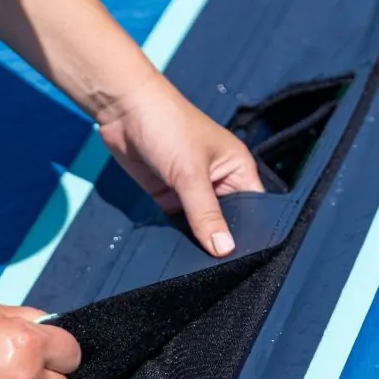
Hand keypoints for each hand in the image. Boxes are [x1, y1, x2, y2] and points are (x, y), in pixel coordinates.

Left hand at [98, 74, 263, 256]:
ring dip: (198, 239)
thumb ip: (206, 213)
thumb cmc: (167, 125)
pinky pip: (179, 223)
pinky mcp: (170, 195)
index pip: (255, 209)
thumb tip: (224, 249)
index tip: (245, 260)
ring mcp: (193, 190)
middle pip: (228, 221)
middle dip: (221, 240)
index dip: (251, 233)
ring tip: (198, 264)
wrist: (124, 110)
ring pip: (202, 225)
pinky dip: (178, 235)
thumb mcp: (190, 173)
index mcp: (238, 168)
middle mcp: (219, 180)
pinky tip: (177, 251)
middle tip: (218, 268)